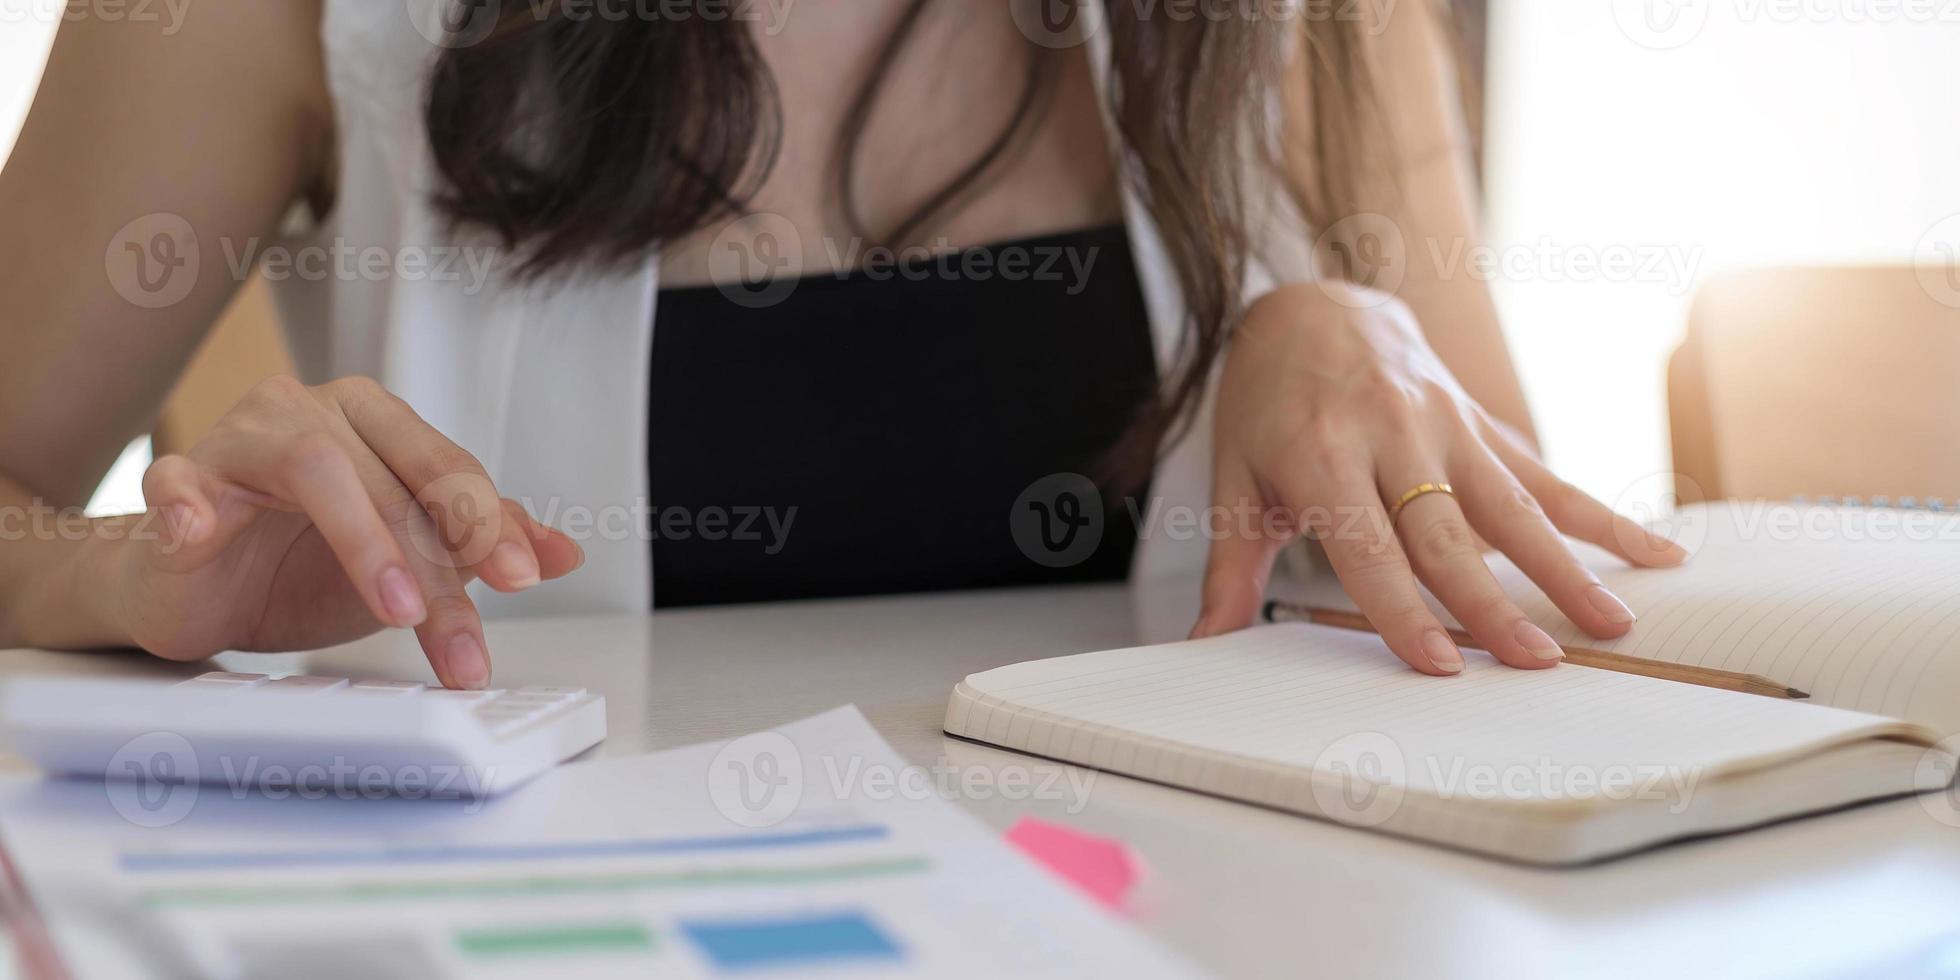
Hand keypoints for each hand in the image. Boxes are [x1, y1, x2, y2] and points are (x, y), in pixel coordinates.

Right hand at [113, 376, 582, 687]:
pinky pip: (179, 479)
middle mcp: (311, 413)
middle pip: (391, 479)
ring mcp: (240, 439)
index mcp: (374, 420)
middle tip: (459, 633)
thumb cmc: (299, 563)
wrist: (198, 590)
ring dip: (362, 540)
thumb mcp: (409, 562)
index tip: (523, 579)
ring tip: (395, 609)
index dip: (486, 524)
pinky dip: (189, 503)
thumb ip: (480, 547)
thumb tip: (565, 553)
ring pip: (315, 468)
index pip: (446, 468)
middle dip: (436, 564)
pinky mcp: (177, 480)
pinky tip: (201, 531)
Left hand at [1191, 283, 1686, 673]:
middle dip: (1494, 604)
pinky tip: (1657, 552)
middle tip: (1536, 662)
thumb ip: (1230, 564)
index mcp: (1322, 454)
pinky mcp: (1481, 423)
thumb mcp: (1234, 477)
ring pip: (1512, 508)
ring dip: (1566, 570)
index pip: (1367, 548)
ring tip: (1611, 625)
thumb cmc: (1267, 402)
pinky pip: (1547, 475)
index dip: (1402, 609)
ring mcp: (1446, 425)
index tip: (1438, 664)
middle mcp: (1392, 435)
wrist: (1311, 305)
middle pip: (1447, 536)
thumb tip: (1205, 642)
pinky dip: (1603, 518)